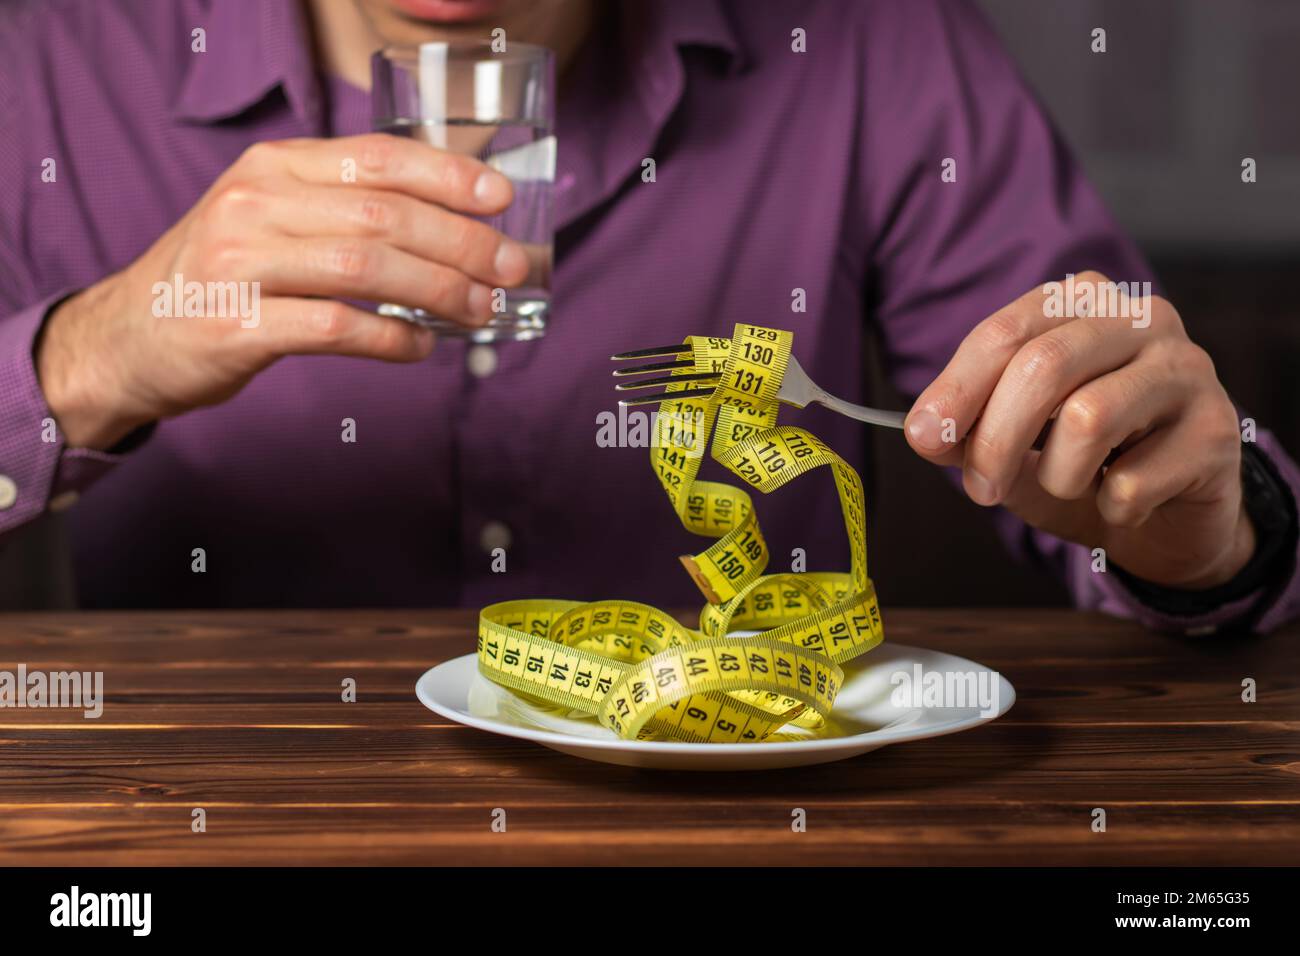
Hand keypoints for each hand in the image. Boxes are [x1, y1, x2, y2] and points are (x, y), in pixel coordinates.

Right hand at [36, 133, 529, 448]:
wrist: (127, 336)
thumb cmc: (221, 277)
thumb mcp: (270, 217)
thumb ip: (342, 210)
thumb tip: (449, 226)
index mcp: (272, 167)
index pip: (376, 157)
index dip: (447, 175)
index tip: (500, 198)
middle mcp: (254, 204)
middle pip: (383, 215)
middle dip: (461, 242)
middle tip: (510, 268)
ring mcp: (240, 264)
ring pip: (365, 268)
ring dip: (438, 291)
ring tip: (480, 311)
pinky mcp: (235, 326)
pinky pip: (335, 328)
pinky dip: (390, 339)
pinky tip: (421, 348)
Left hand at [904, 271, 1254, 589]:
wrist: (1169, 517)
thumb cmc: (1083, 466)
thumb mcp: (1013, 446)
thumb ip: (968, 432)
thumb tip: (925, 432)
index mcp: (1081, 304)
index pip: (1004, 332)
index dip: (956, 388)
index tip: (923, 436)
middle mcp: (1140, 319)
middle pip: (1043, 365)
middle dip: (995, 438)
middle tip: (979, 490)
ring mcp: (1186, 369)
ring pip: (1089, 417)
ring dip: (1056, 475)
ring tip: (1066, 486)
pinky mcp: (1218, 430)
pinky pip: (1133, 479)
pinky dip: (1109, 506)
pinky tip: (1123, 500)